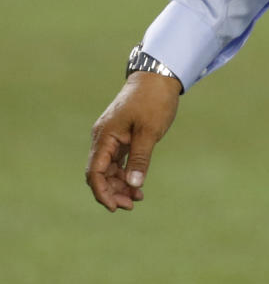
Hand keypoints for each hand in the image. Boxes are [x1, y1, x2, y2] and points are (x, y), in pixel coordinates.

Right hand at [86, 72, 181, 211]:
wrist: (158, 75)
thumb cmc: (153, 100)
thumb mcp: (149, 131)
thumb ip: (140, 158)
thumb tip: (133, 185)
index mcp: (105, 136)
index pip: (95, 172)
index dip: (102, 192)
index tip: (115, 207)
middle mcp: (103, 137)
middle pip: (100, 173)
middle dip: (113, 191)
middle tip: (131, 205)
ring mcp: (112, 136)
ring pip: (109, 168)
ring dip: (120, 184)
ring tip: (137, 198)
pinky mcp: (121, 135)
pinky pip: (118, 159)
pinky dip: (126, 172)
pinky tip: (137, 184)